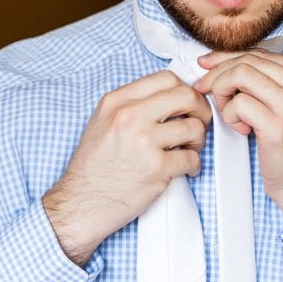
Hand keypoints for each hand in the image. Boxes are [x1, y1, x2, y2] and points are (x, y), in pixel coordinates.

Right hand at [43, 70, 212, 265]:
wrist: (81, 203)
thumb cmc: (95, 166)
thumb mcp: (104, 122)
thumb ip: (135, 105)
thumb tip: (173, 95)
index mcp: (117, 101)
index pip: (167, 78)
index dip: (186, 90)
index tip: (188, 105)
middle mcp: (129, 116)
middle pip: (187, 96)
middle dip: (201, 110)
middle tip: (198, 124)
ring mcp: (143, 141)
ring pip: (194, 127)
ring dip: (199, 140)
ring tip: (187, 150)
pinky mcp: (156, 168)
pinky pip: (193, 158)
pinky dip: (194, 165)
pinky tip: (184, 170)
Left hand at [194, 50, 282, 241]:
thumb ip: (268, 81)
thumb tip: (222, 62)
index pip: (260, 53)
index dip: (227, 58)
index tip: (208, 67)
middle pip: (248, 61)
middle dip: (218, 74)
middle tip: (206, 90)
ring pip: (240, 75)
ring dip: (223, 93)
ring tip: (230, 113)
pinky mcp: (278, 126)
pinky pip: (238, 103)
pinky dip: (230, 115)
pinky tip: (243, 130)